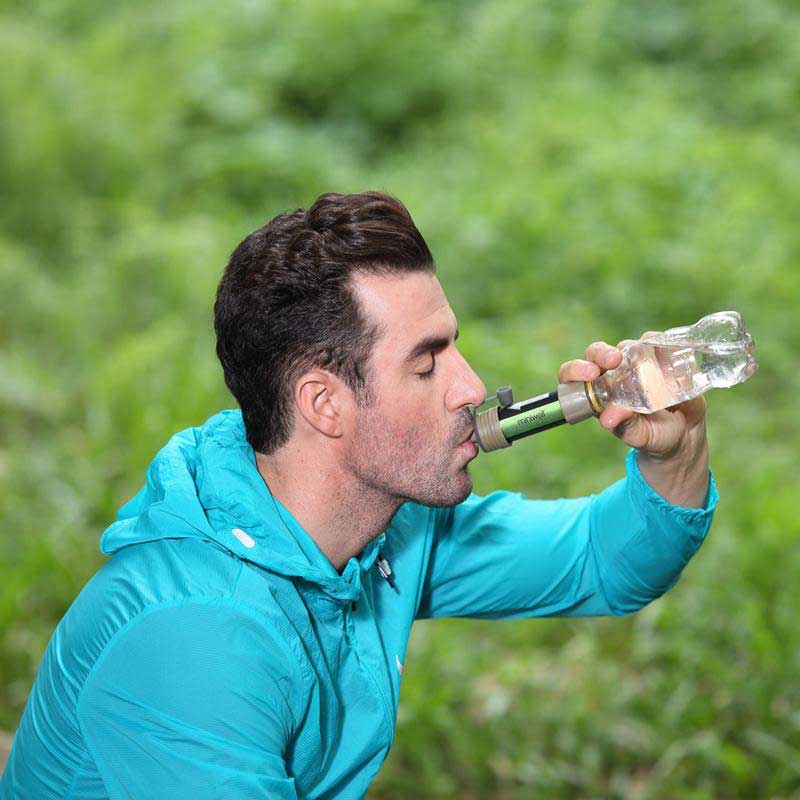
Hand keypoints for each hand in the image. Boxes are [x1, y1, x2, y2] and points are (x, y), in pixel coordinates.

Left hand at [557, 334, 705, 456]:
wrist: (685, 434)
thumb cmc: (655, 437)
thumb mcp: (641, 436)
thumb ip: (626, 428)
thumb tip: (608, 419)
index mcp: (599, 395)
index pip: (575, 377)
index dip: (576, 371)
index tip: (590, 374)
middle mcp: (613, 375)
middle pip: (596, 354)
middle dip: (602, 353)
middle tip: (615, 360)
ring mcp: (635, 363)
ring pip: (628, 346)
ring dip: (636, 347)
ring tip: (655, 366)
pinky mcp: (658, 357)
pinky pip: (656, 343)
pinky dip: (661, 345)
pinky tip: (670, 357)